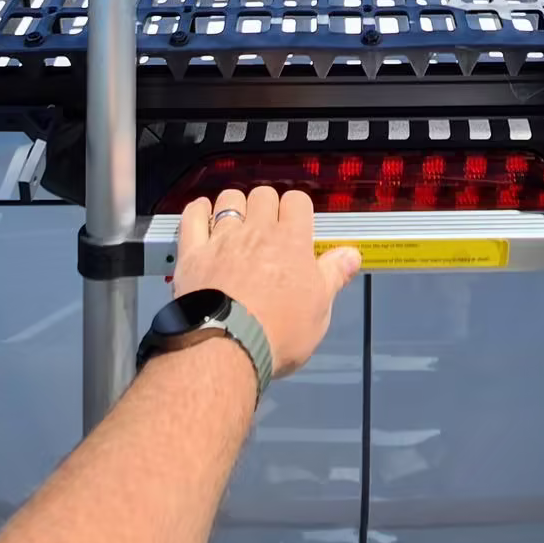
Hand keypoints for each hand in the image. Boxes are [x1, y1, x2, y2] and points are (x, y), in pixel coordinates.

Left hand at [173, 186, 361, 378]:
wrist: (228, 347)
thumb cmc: (279, 333)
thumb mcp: (319, 311)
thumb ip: (333, 276)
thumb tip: (352, 255)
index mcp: (292, 242)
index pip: (297, 202)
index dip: (297, 209)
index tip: (296, 223)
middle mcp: (257, 232)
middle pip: (263, 195)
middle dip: (267, 205)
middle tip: (268, 226)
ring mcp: (222, 239)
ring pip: (229, 200)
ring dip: (235, 205)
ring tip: (236, 221)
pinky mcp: (193, 253)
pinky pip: (192, 216)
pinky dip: (198, 210)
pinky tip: (202, 213)